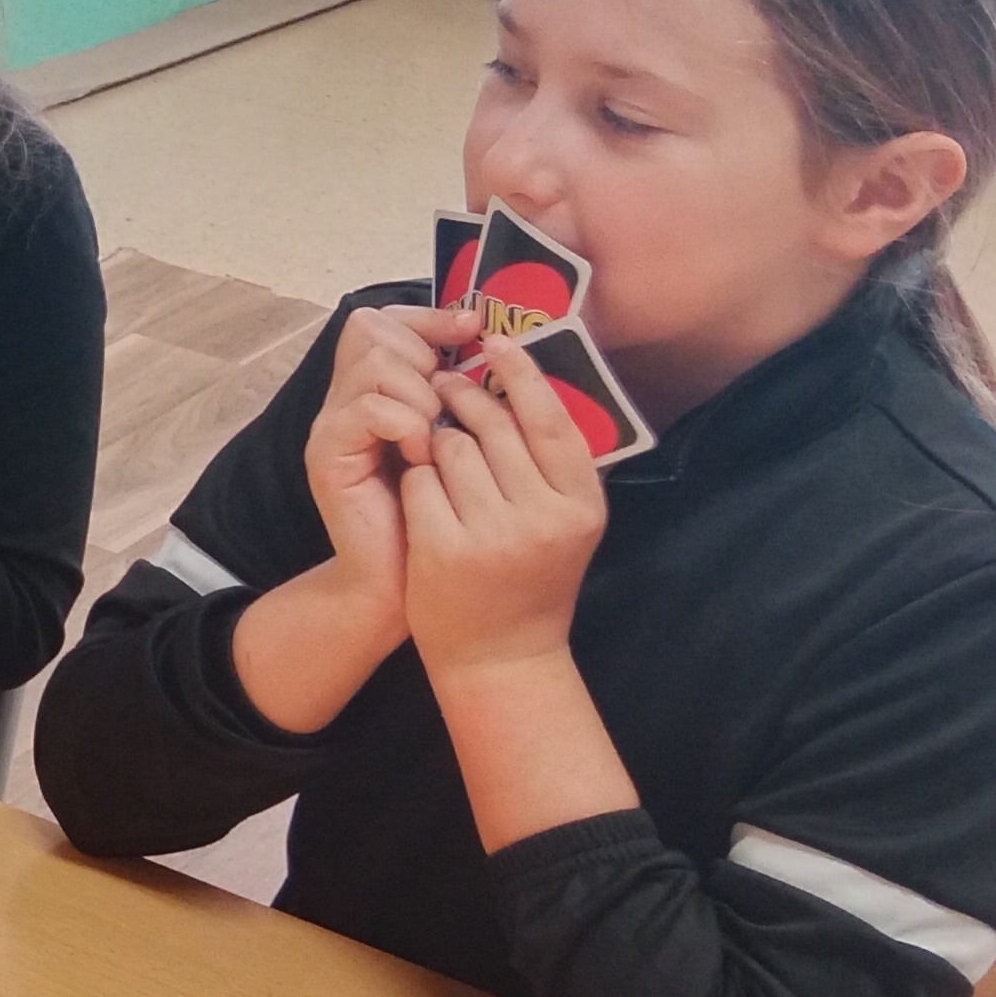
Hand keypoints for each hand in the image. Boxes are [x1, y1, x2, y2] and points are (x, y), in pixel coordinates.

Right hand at [299, 304, 462, 611]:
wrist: (405, 586)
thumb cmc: (443, 519)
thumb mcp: (458, 443)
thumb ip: (458, 393)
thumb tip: (482, 333)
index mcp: (375, 392)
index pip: (384, 318)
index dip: (427, 316)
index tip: (472, 330)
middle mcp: (344, 400)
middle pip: (371, 328)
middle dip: (422, 355)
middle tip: (444, 405)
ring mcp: (331, 426)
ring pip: (374, 364)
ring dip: (420, 394)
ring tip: (435, 436)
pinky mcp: (328, 456)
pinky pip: (368, 410)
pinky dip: (405, 425)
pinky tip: (421, 456)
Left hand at [400, 334, 610, 683]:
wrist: (499, 654)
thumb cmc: (530, 575)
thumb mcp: (561, 520)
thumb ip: (551, 461)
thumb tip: (526, 380)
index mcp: (581, 503)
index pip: (551, 419)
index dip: (523, 374)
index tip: (497, 342)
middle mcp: (544, 517)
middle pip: (492, 424)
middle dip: (461, 399)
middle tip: (444, 386)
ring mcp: (494, 535)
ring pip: (448, 445)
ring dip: (435, 441)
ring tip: (437, 454)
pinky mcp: (445, 550)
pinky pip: (418, 480)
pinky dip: (414, 479)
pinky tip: (422, 495)